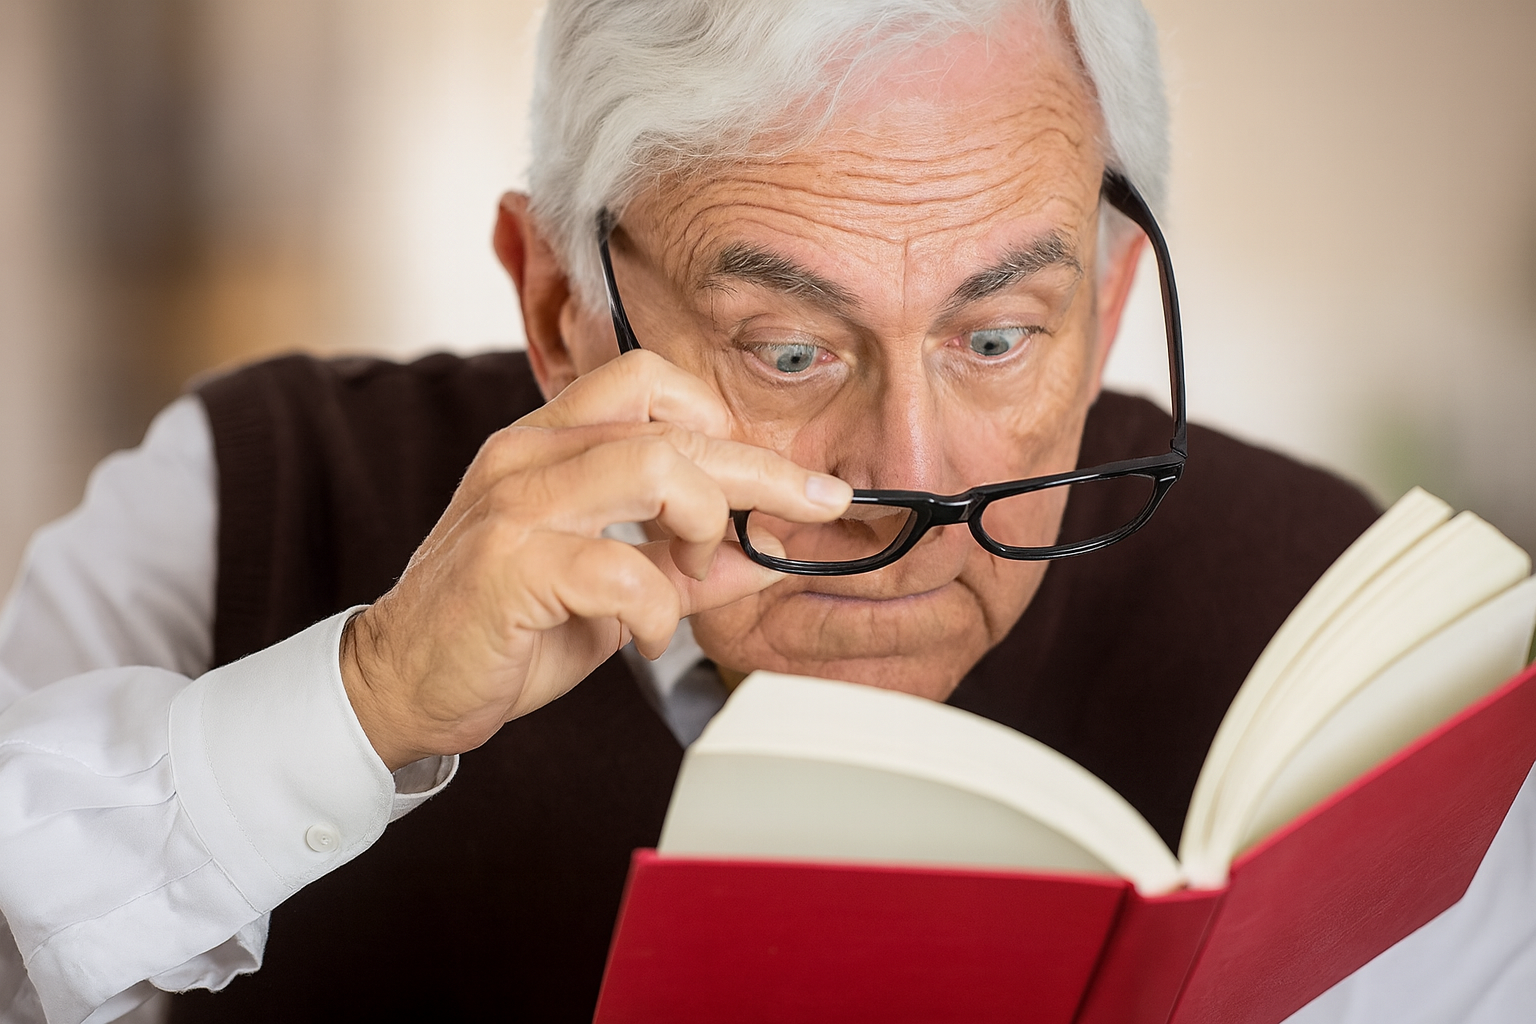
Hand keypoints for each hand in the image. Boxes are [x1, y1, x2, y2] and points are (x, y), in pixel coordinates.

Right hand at [339, 350, 851, 769]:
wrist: (399, 683)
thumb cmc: (502, 627)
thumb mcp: (609, 589)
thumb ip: (684, 563)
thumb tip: (768, 552)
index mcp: (547, 442)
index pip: (650, 381)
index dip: (725, 419)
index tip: (783, 474)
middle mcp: (527, 455)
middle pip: (672, 423)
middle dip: (763, 468)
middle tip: (818, 503)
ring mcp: (513, 506)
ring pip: (653, 467)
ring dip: (705, 521)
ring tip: (697, 570)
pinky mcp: (506, 567)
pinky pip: (620, 568)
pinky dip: (658, 607)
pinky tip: (647, 634)